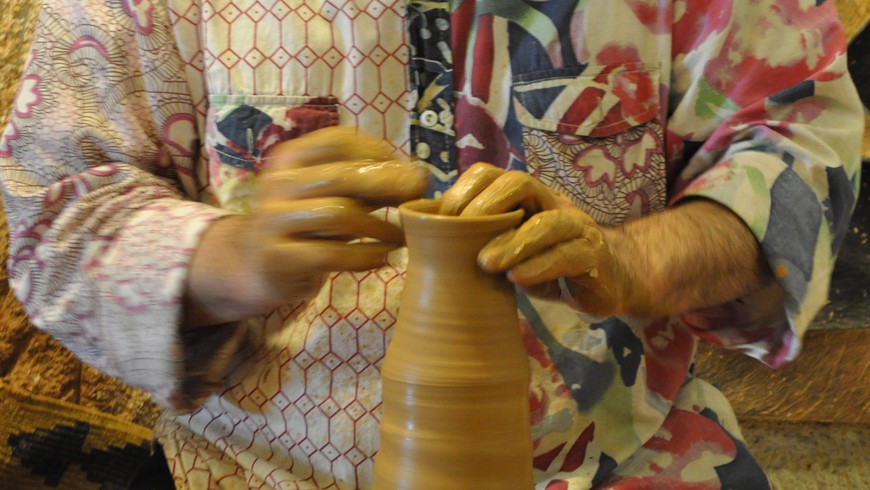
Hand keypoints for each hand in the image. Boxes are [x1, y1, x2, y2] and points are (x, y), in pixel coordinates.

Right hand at [184, 127, 427, 326]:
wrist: (257, 265)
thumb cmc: (306, 224)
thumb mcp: (330, 195)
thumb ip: (365, 183)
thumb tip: (418, 177)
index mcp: (289, 159)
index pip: (335, 141)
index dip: (375, 151)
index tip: (403, 169)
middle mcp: (276, 184)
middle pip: (340, 176)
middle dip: (386, 184)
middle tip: (417, 196)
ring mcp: (273, 220)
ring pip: (338, 215)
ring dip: (380, 226)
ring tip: (401, 237)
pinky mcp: (278, 257)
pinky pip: (331, 254)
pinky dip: (365, 257)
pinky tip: (383, 258)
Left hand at [439, 162, 631, 317]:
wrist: (610, 279)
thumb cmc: (549, 263)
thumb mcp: (512, 250)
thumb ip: (484, 242)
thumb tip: (431, 243)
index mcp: (526, 197)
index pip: (493, 175)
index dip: (464, 190)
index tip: (440, 220)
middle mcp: (551, 203)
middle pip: (520, 183)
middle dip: (485, 204)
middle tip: (459, 231)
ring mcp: (577, 226)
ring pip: (547, 222)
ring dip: (512, 242)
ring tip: (485, 263)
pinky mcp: (594, 255)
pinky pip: (568, 255)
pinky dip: (540, 266)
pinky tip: (517, 278)